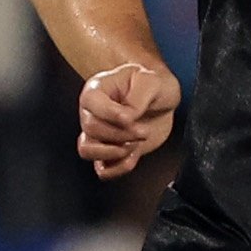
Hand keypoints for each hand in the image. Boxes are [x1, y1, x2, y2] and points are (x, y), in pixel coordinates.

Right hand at [77, 63, 179, 177]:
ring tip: (135, 145)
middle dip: (121, 134)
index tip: (131, 118)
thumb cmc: (153, 85)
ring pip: (87, 151)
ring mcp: (99, 134)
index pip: (91, 104)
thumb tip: (127, 118)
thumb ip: (137, 97)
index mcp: (96, 91)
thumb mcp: (151, 81)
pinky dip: (117, 168)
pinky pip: (102, 169)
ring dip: (113, 153)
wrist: (163, 100)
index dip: (112, 115)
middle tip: (144, 131)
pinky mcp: (110, 152)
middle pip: (92, 129)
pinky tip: (133, 158)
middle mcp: (91, 113)